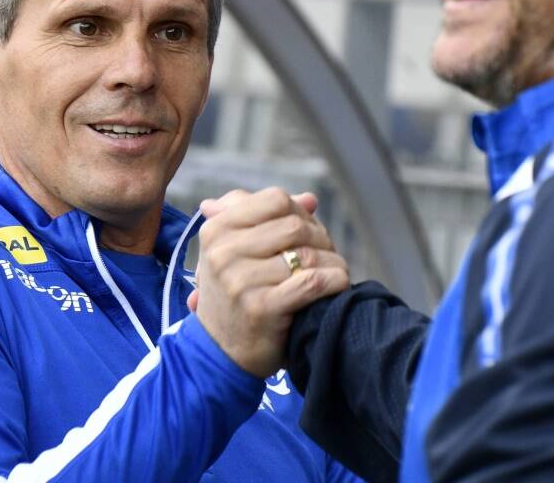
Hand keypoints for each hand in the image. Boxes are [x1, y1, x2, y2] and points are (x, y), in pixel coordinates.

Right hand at [193, 187, 349, 378]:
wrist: (219, 354)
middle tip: (326, 253)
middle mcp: (223, 253)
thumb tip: (310, 199)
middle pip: (294, 225)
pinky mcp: (262, 309)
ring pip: (308, 254)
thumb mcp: (235, 251)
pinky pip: (313, 282)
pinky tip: (337, 284)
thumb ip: (266, 218)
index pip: (274, 200)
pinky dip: (334, 280)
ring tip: (334, 270)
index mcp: (216, 230)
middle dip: (320, 237)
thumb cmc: (235, 295)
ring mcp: (240, 282)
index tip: (307, 230)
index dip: (300, 211)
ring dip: (332, 260)